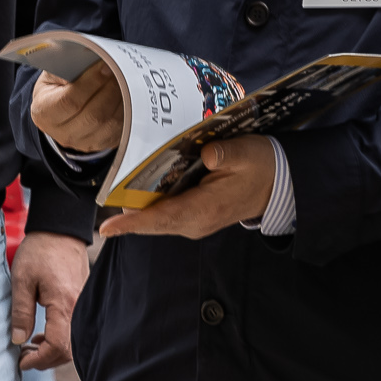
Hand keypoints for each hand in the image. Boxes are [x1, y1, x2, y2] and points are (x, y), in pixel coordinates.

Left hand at [9, 231, 88, 370]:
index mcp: (64, 305)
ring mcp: (84, 306)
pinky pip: (75, 331)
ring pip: (73, 343)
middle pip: (68, 351)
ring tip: (30, 347)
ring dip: (52, 351)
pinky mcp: (83, 303)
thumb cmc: (40, 251)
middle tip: (23, 357)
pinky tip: (42, 335)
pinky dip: (60, 340)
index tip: (21, 361)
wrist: (60, 230)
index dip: (39, 360)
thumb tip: (18, 340)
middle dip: (46, 360)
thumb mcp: (21, 280)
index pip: (57, 347)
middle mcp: (79, 309)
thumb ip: (21, 312)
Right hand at [30, 62, 122, 154]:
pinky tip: (129, 95)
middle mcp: (62, 133)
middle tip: (121, 70)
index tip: (105, 65)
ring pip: (109, 123)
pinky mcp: (102, 144)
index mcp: (45, 113)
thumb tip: (90, 59)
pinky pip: (120, 129)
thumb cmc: (55, 87)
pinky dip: (127, 111)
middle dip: (110, 90)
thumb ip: (66, 67)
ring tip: (127, 80)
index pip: (71, 100)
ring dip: (122, 100)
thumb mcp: (52, 74)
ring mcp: (83, 143)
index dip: (91, 82)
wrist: (57, 109)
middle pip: (93, 115)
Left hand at [98, 137, 277, 242]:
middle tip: (102, 200)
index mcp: (206, 209)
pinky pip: (164, 214)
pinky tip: (137, 189)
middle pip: (152, 222)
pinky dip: (148, 206)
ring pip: (155, 219)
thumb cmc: (260, 166)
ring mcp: (194, 222)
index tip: (107, 228)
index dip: (133, 223)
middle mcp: (196, 222)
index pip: (162, 219)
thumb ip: (226, 153)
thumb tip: (208, 154)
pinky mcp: (193, 217)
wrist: (278, 184)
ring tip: (114, 191)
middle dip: (126, 215)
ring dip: (135, 209)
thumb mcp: (247, 153)